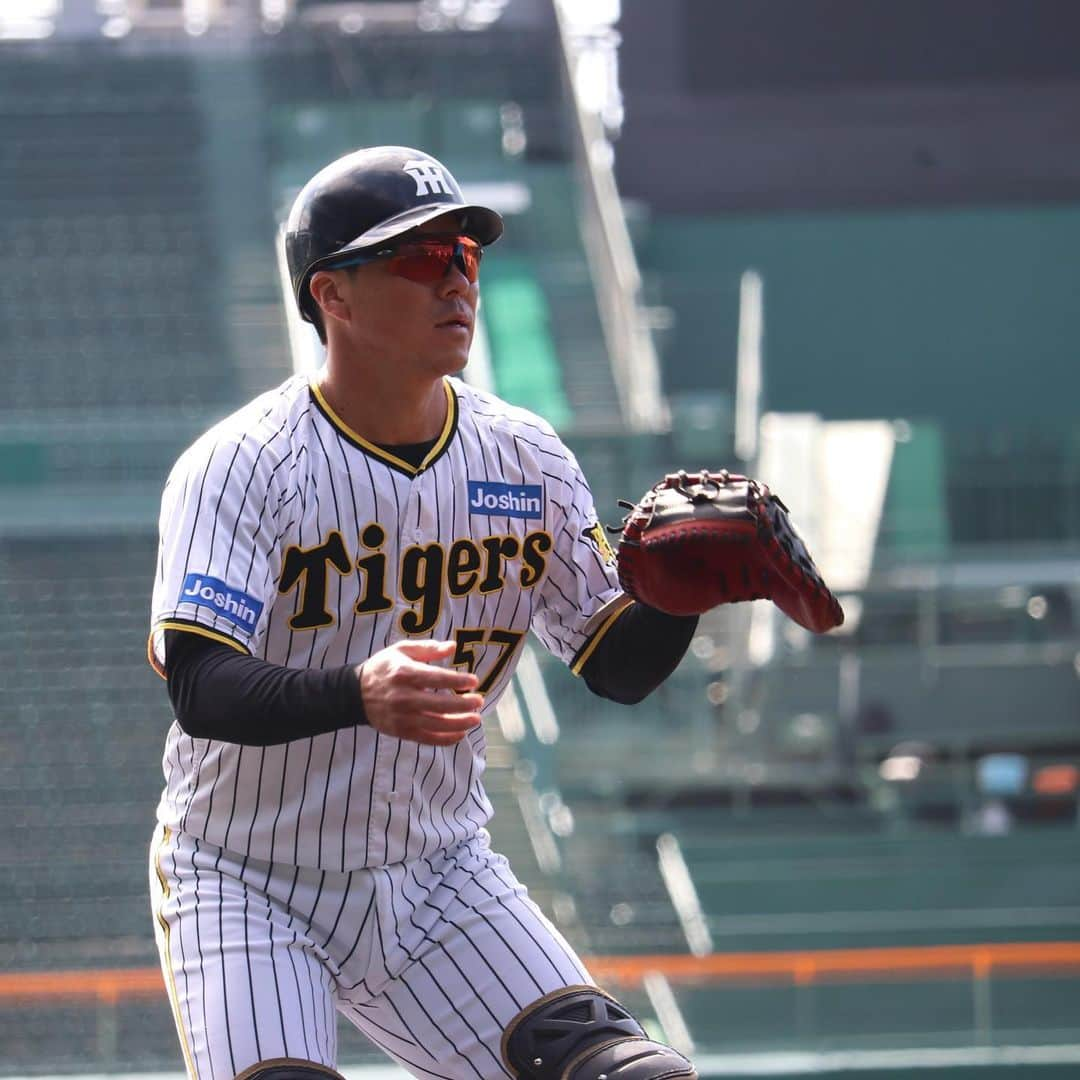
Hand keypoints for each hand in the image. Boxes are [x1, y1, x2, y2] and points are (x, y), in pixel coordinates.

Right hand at [358, 640, 482, 745]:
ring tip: (475, 719)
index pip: (437, 678)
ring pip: (437, 724)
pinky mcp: (401, 732)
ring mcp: (402, 717)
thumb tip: (453, 647)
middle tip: (479, 701)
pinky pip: (428, 739)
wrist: (354, 693)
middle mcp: (404, 697)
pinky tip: (461, 733)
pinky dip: (446, 739)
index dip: (458, 680)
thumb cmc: (383, 668)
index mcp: (405, 674)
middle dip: (464, 704)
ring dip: (460, 723)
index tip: (474, 681)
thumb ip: (428, 648)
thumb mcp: (401, 650)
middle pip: (440, 704)